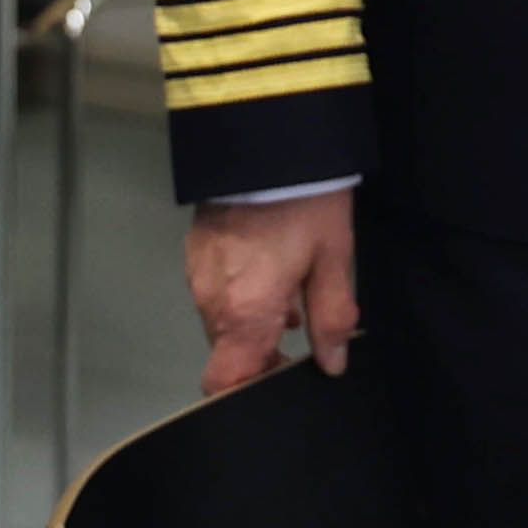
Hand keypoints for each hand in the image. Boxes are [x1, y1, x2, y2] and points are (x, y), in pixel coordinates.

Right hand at [185, 191, 358, 392]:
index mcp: (245, 311)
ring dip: (252, 320)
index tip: (282, 377)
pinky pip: (215, 291)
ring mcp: (199, 273)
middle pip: (227, 352)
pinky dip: (240, 294)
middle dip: (260, 352)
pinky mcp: (195, 249)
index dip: (249, 393)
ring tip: (293, 295)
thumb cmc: (303, 199)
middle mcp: (212, 299)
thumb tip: (332, 362)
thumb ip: (332, 317)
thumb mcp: (332, 258)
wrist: (266, 135)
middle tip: (301, 333)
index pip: (224, 382)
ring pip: (221, 320)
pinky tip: (272, 271)